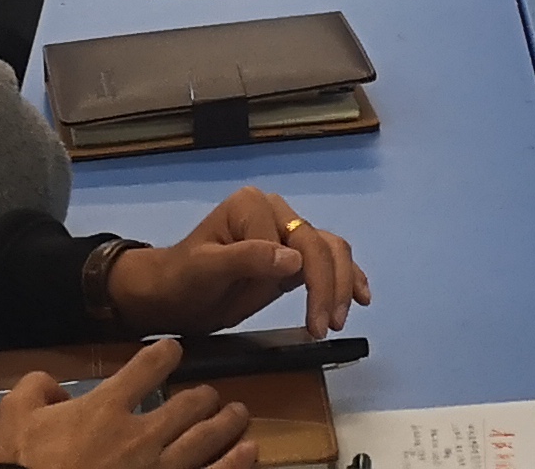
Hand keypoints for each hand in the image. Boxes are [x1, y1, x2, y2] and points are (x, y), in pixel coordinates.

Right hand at [0, 343, 250, 468]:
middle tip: (211, 395)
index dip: (166, 353)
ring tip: (240, 415)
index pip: (148, 367)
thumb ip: (37, 386)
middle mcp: (140, 435)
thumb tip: (53, 385)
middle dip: (203, 396)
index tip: (174, 350)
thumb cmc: (23, 466)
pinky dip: (233, 465)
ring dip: (226, 425)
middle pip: (187, 405)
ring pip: (206, 440)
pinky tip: (249, 454)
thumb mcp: (14, 415)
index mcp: (106, 407)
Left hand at [103, 187, 368, 337]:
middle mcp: (274, 212)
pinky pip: (328, 259)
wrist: (172, 296)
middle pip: (319, 244)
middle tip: (327, 328)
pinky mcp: (291, 256)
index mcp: (252, 206)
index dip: (310, 281)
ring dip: (342, 283)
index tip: (309, 325)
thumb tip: (294, 259)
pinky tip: (362, 296)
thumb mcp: (206, 269)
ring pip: (330, 250)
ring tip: (339, 320)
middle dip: (330, 287)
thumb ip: (246, 259)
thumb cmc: (183, 280)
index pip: (295, 241)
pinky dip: (348, 275)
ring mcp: (285, 233)